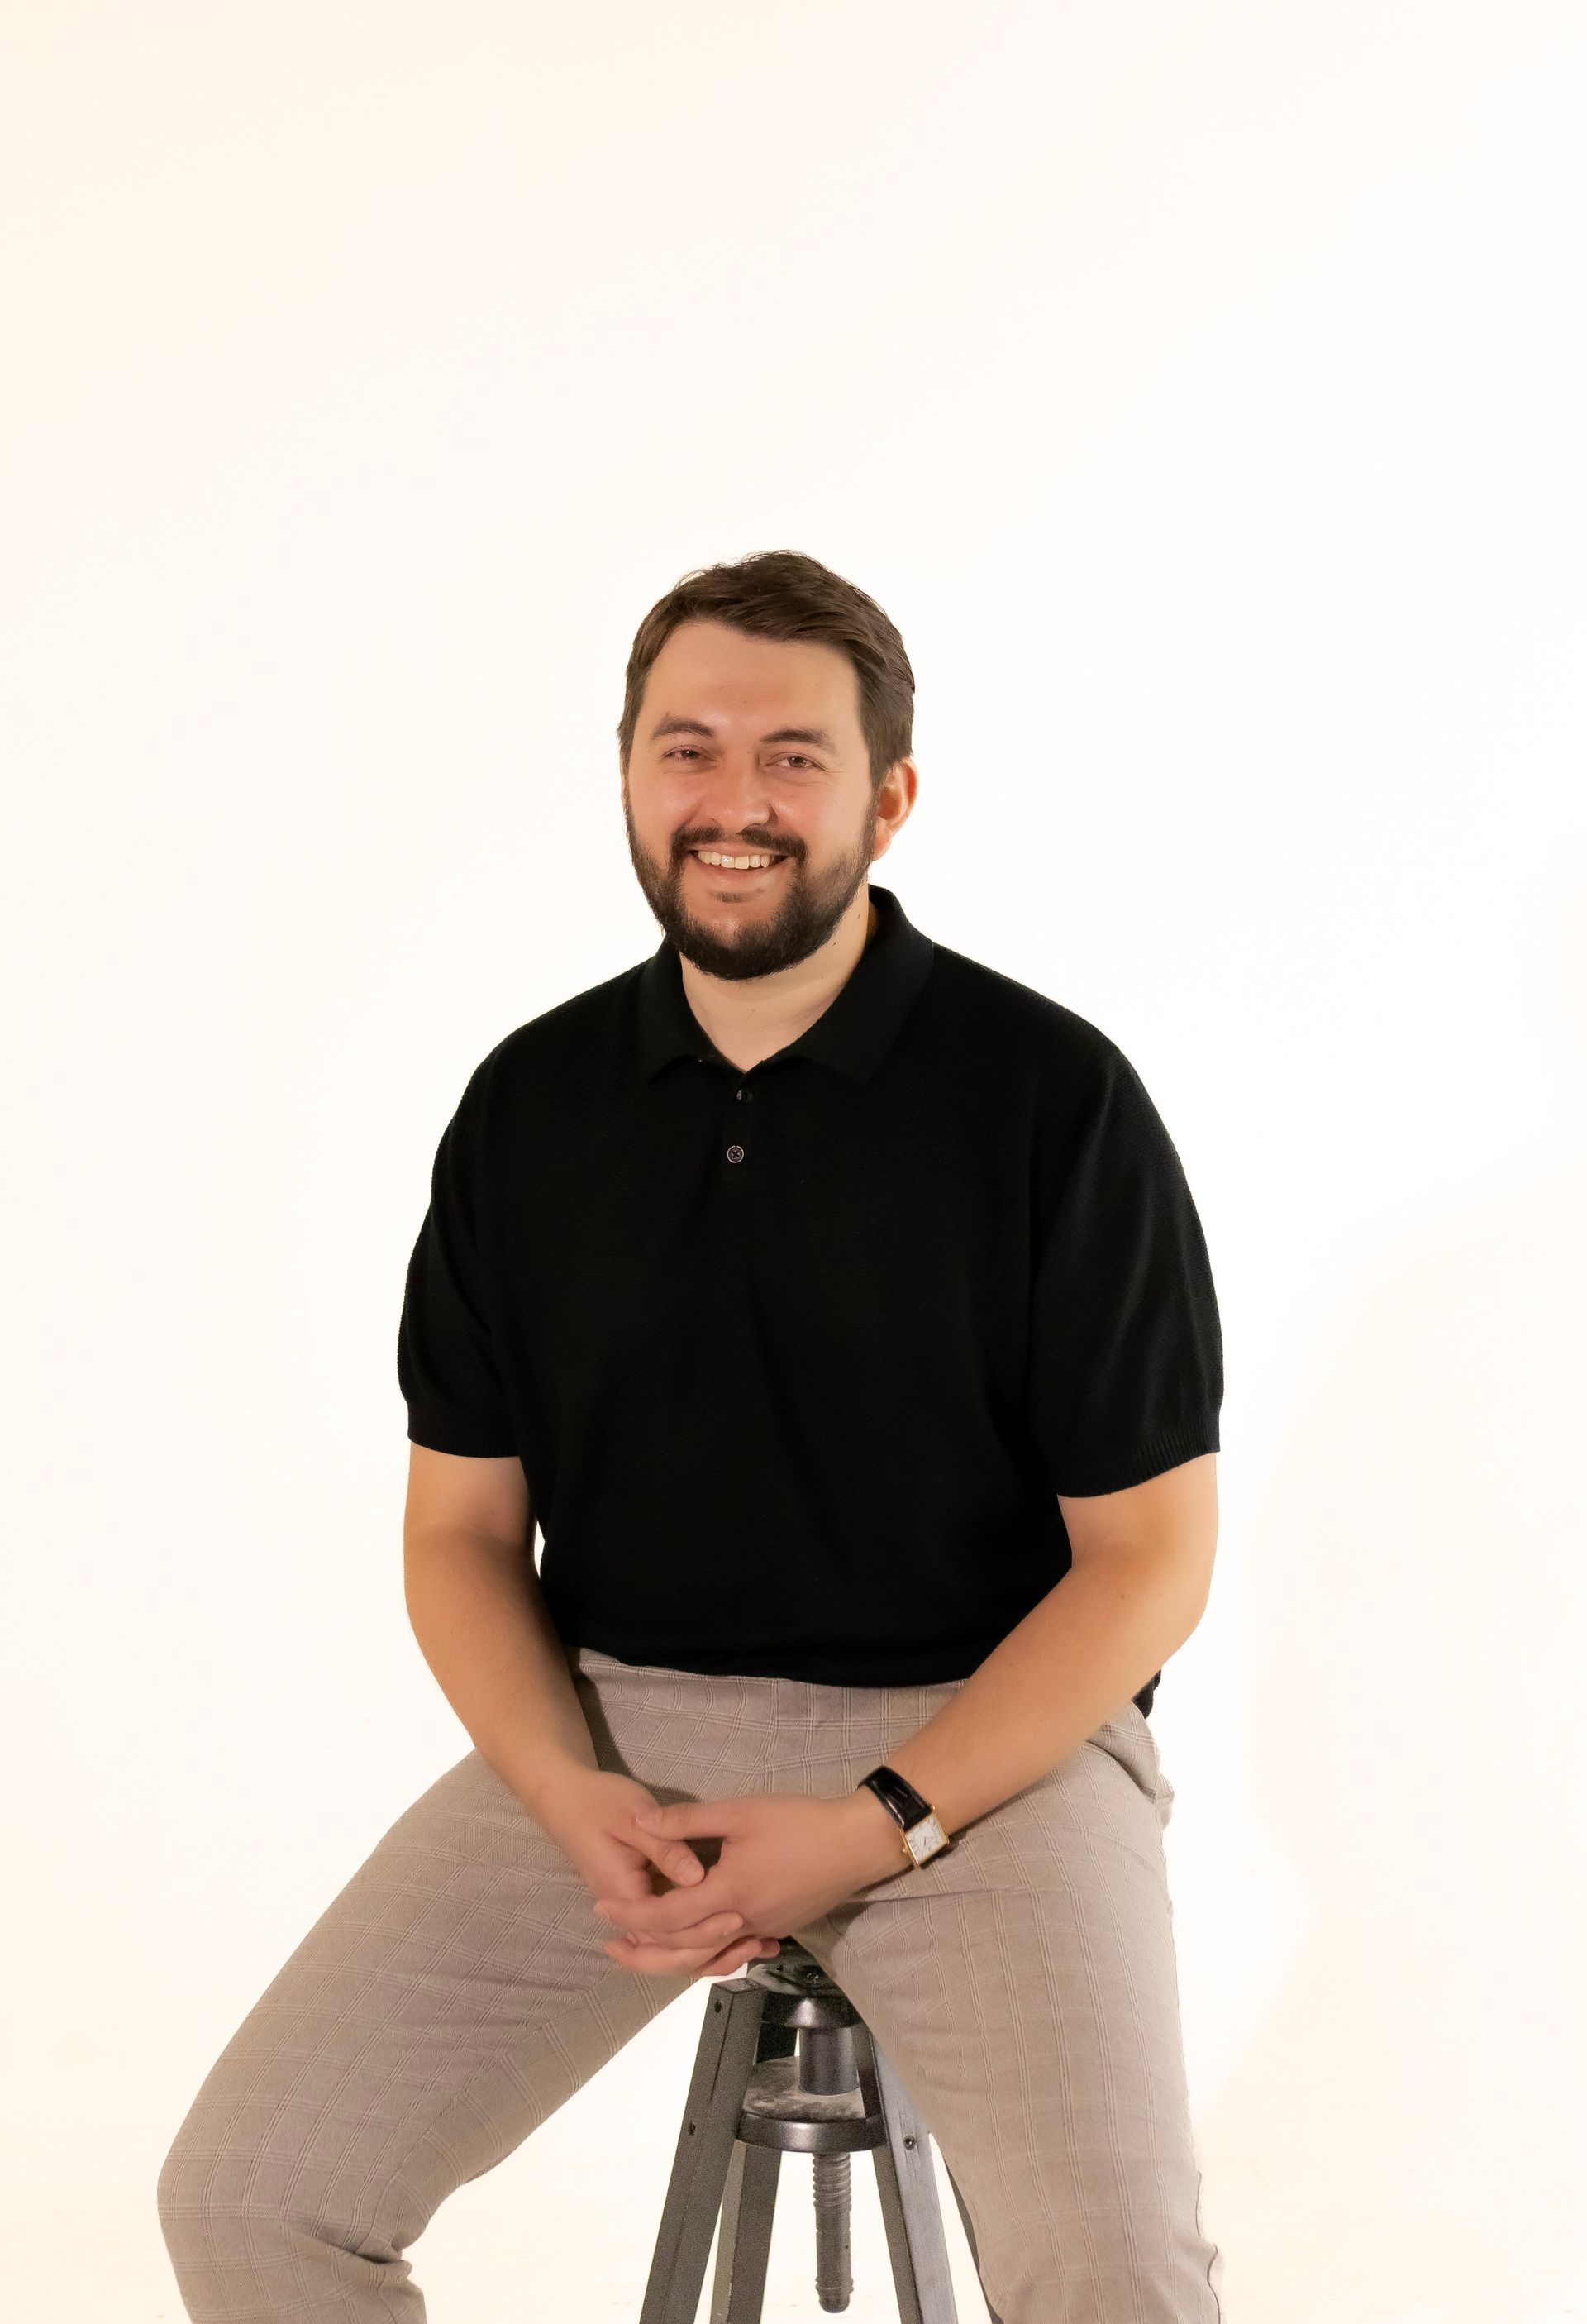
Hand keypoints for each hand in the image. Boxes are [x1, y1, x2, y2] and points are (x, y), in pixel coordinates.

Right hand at [535, 1767, 780, 1982]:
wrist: (565, 1799)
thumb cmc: (599, 1803)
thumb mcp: (633, 1818)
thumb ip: (666, 1848)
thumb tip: (698, 1877)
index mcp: (623, 1892)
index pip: (663, 1929)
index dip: (702, 1928)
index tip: (738, 1917)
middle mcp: (627, 1910)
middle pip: (669, 1950)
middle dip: (713, 1950)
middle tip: (756, 1942)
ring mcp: (633, 1907)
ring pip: (671, 1947)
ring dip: (711, 1952)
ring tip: (757, 1947)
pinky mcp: (642, 1897)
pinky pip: (671, 1930)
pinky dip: (701, 1938)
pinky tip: (735, 1935)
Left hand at [593, 1790, 898, 1978]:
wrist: (856, 1844)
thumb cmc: (798, 1823)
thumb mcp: (740, 1812)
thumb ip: (688, 1821)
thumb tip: (642, 1822)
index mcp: (727, 1894)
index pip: (667, 1916)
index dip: (630, 1914)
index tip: (601, 1909)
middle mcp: (741, 1922)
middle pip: (682, 1951)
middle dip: (642, 1952)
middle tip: (611, 1947)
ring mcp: (762, 1931)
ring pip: (709, 1959)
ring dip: (673, 1958)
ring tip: (647, 1951)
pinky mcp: (778, 1929)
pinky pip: (733, 1952)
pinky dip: (710, 1955)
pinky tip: (700, 1948)